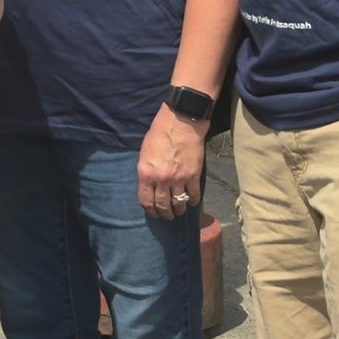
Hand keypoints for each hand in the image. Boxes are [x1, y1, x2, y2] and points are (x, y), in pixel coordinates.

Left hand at [138, 103, 206, 218]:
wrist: (180, 122)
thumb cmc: (159, 133)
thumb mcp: (144, 152)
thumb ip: (147, 171)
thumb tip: (149, 186)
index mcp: (146, 172)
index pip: (146, 201)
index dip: (150, 211)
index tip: (154, 214)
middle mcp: (161, 179)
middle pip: (163, 206)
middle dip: (165, 215)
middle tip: (168, 216)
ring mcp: (178, 179)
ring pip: (179, 204)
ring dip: (179, 211)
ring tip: (179, 211)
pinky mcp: (193, 176)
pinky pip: (193, 196)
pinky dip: (193, 202)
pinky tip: (192, 201)